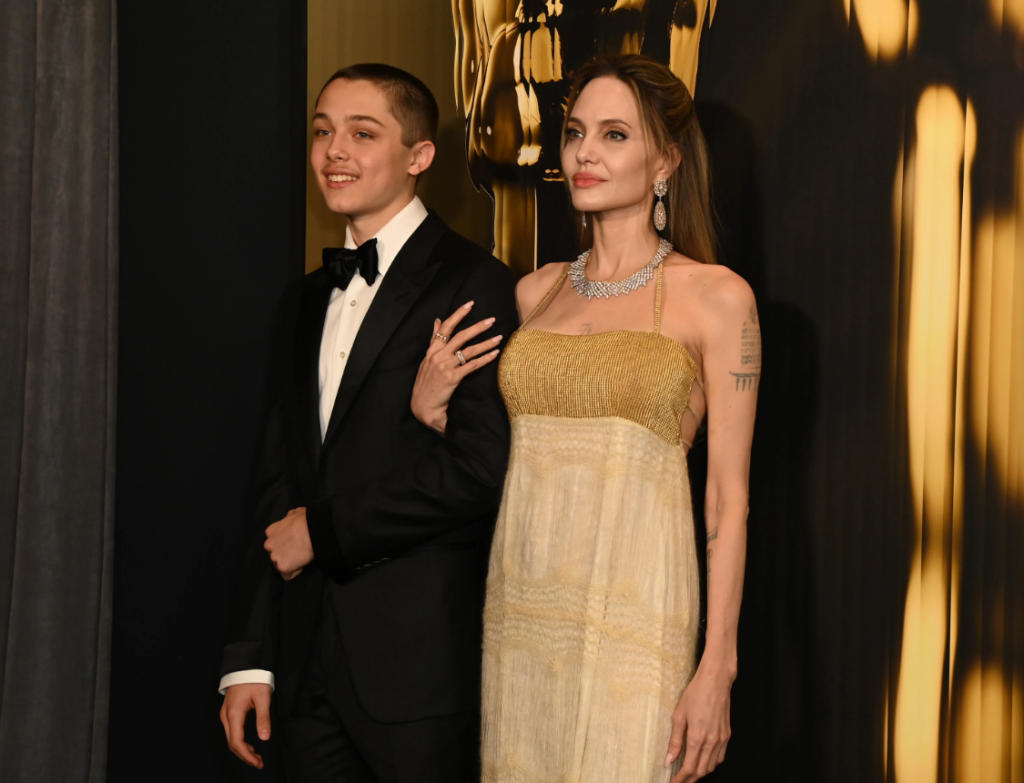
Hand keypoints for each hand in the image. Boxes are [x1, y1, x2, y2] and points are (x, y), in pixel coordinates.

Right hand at [220, 683, 271, 768]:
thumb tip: (264, 737)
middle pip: (232, 743)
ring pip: (231, 738)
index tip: (258, 762)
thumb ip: (263, 718)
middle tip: (259, 762)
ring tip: (256, 756)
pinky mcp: (228, 712)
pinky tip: (250, 745)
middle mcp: (226, 717)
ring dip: (242, 749)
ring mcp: (226, 714)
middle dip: (245, 755)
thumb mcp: (263, 697)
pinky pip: (231, 732)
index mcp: (234, 714)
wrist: (246, 665)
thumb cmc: (255, 679)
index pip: (237, 742)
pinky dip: (240, 741)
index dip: (247, 755)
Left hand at [264, 507, 312, 579]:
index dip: (285, 543)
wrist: (314, 530)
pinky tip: (302, 565)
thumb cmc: (307, 520)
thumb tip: (291, 517)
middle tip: (298, 551)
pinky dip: (295, 572)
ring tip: (301, 558)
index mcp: (270, 531)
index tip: (295, 542)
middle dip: (284, 554)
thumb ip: (289, 517)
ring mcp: (274, 557)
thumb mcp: (296, 512)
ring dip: (289, 563)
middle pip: (275, 554)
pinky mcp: (282, 567)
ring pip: (280, 565)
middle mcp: (268, 545)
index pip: (274, 541)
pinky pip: (287, 575)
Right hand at [411, 301, 501, 433]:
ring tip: (499, 337)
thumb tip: (437, 320)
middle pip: (460, 336)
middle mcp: (438, 356)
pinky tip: (495, 354)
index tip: (470, 305)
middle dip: (477, 327)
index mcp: (432, 350)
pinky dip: (485, 359)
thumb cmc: (425, 384)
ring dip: (486, 343)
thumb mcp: (426, 360)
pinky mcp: (453, 378)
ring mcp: (445, 367)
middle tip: (491, 320)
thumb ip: (434, 340)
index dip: (458, 314)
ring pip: (469, 350)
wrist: (423, 406)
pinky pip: (472, 366)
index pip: (445, 328)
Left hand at [666, 665, 732, 781]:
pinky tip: (703, 760)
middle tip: (679, 779)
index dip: (680, 779)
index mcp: (698, 737)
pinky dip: (711, 763)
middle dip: (690, 779)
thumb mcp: (679, 715)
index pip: (689, 768)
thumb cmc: (695, 694)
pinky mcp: (727, 735)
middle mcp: (712, 741)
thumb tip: (669, 760)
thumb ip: (674, 740)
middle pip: (701, 771)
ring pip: (712, 766)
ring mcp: (721, 739)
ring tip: (689, 772)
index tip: (673, 782)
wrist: (716, 681)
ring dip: (700, 772)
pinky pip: (720, 757)